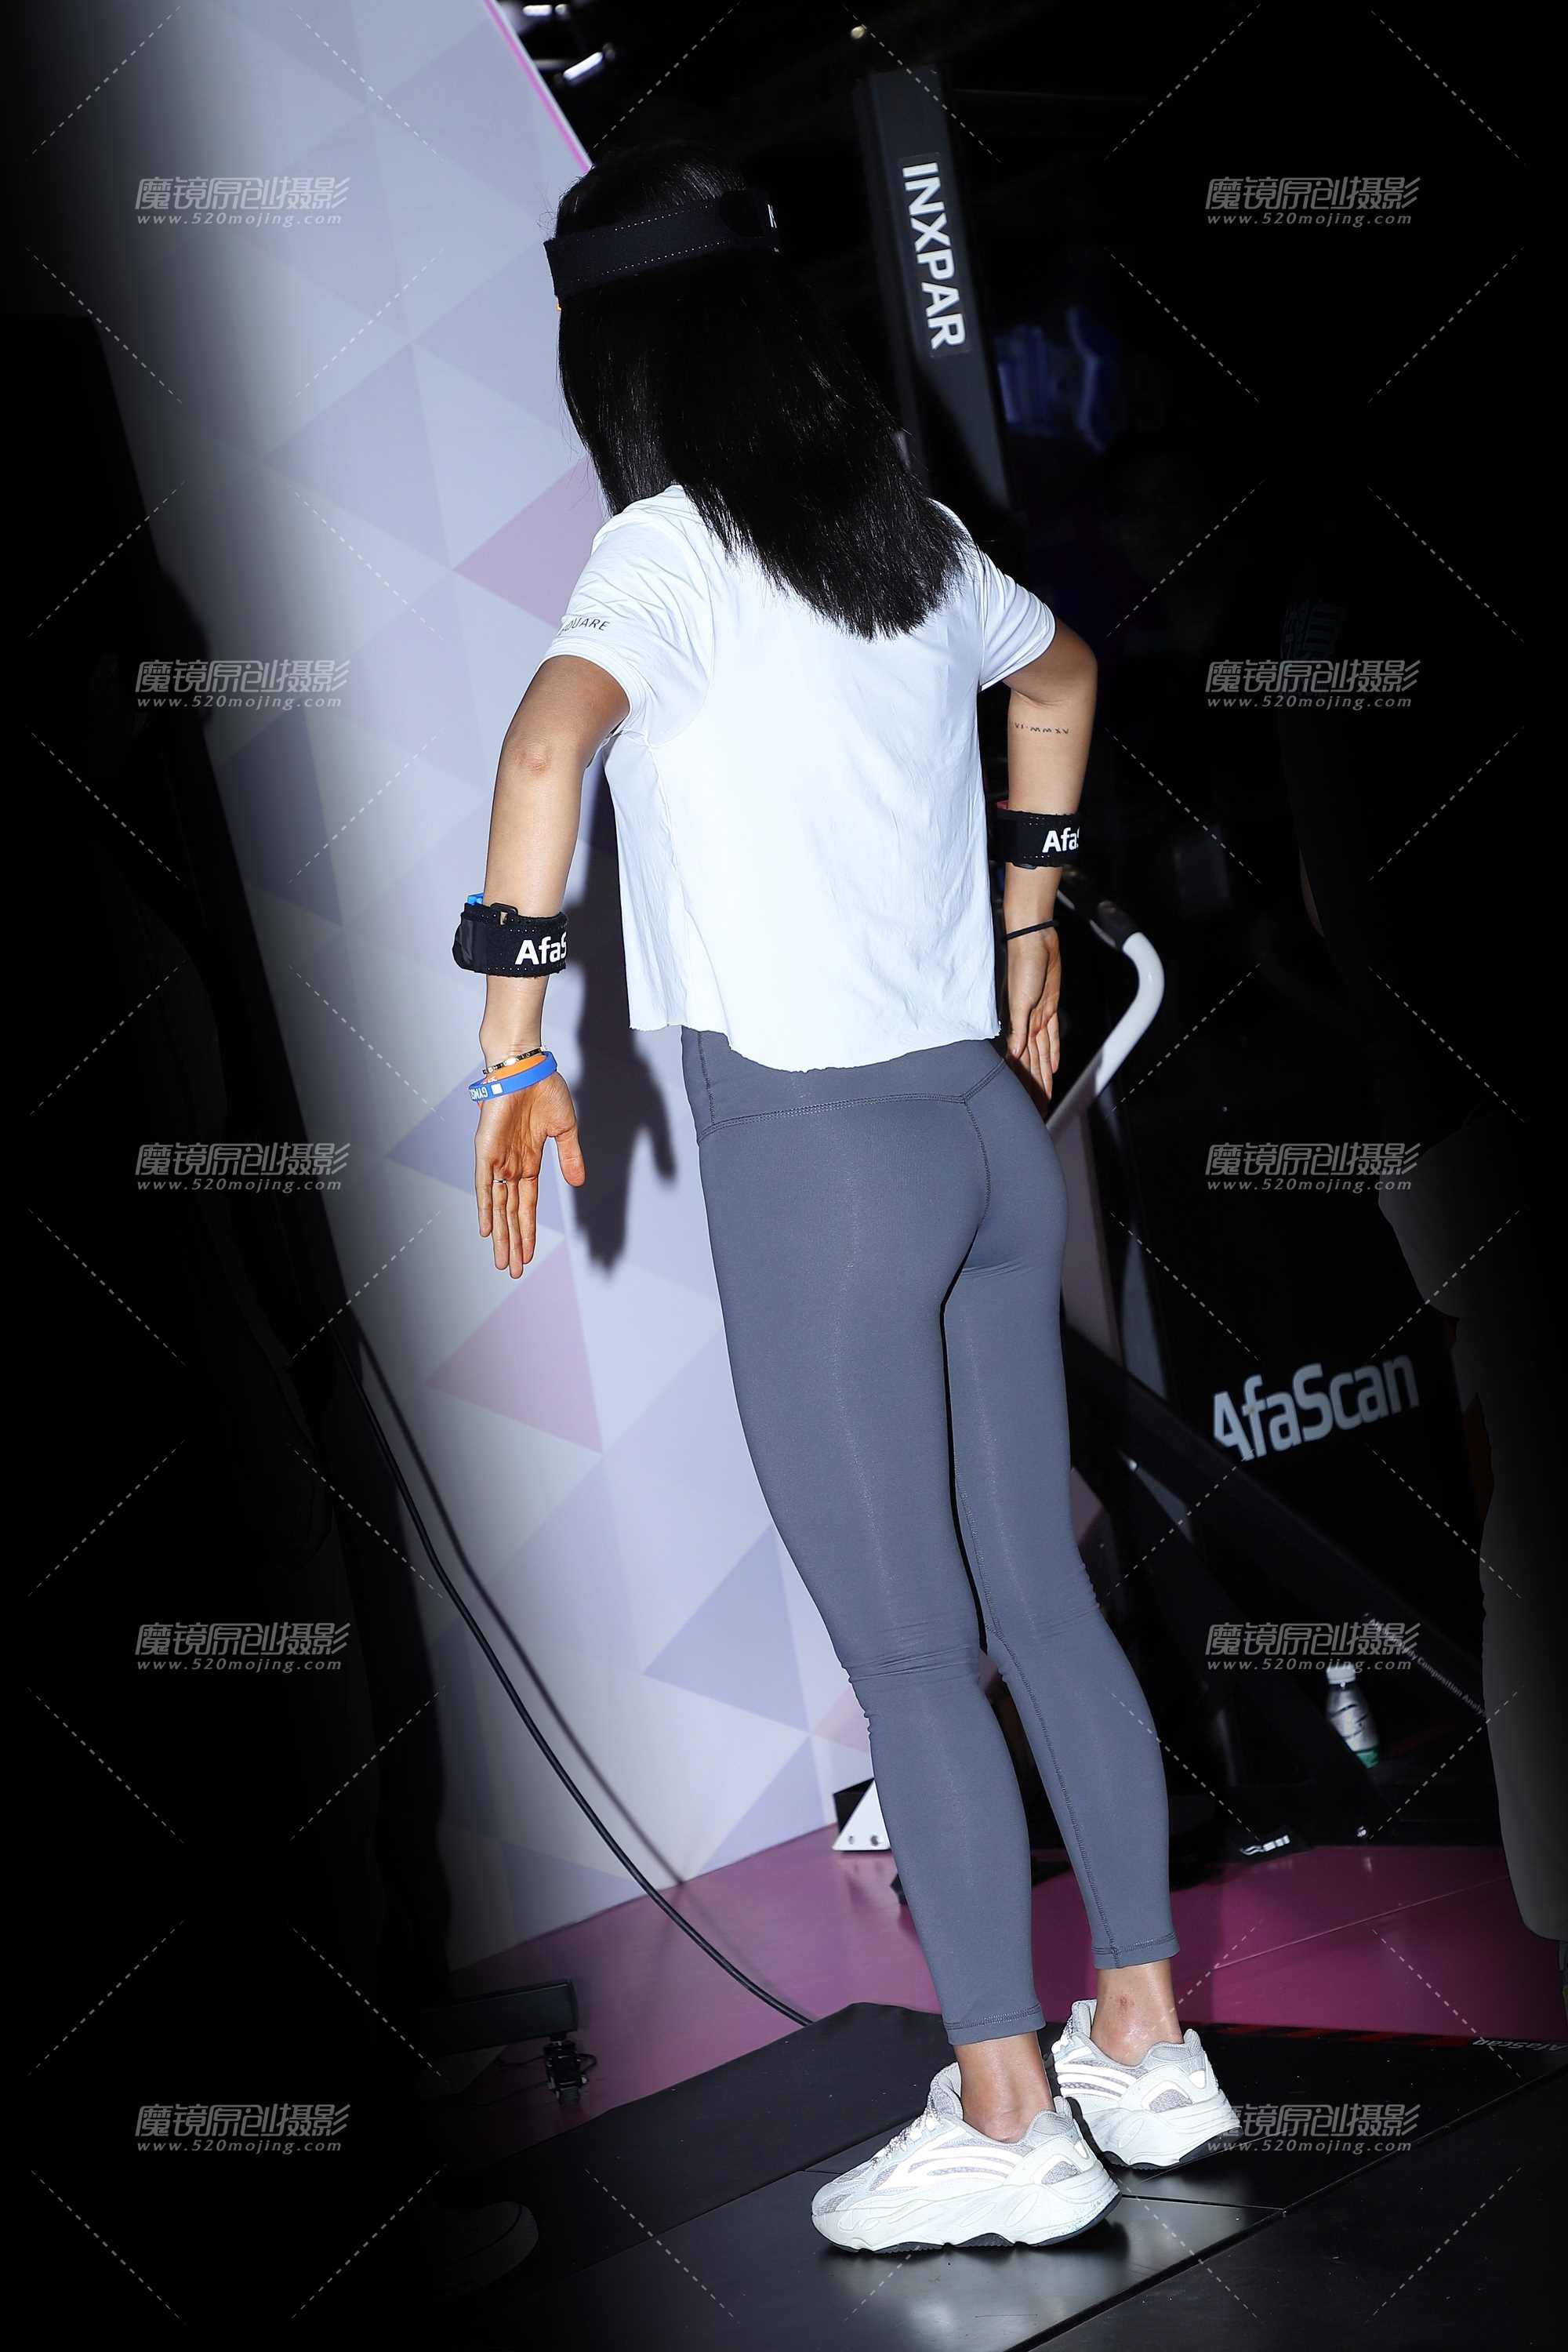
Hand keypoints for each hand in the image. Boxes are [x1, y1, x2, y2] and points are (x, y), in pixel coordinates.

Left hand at [474, 1070, 584, 1276]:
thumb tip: (578, 1184)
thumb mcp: (564, 1129)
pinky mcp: (486, 1149)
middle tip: (513, 1271)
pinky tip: (486, 1229)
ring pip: (499, 1206)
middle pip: (511, 1213)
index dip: (528, 1230)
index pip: (527, 1205)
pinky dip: (485, 1206)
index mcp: (529, 1161)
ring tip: (503, 1261)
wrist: (526, 1066)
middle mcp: (512, 1164)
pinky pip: (484, 1183)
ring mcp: (498, 1158)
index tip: (530, 1254)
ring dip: (501, 1234)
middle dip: (513, 1242)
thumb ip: (569, 1157)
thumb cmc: (544, 1090)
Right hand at [1004, 928, 1061, 1099]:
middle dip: (1035, 1086)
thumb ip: (1017, 1029)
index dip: (1026, 1084)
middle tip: (1039, 1108)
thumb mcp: (1019, 1001)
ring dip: (1043, 1074)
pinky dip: (1052, 1053)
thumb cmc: (1022, 967)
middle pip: (1033, 1063)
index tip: (1028, 1104)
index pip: (1023, 1062)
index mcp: (1019, 1026)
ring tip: (1046, 1094)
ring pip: (1042, 1054)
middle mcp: (1028, 1026)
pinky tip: (1053, 1066)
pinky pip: (1051, 1037)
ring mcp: (1039, 1019)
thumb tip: (1012, 1055)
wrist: (1034, 943)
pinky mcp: (1049, 1009)